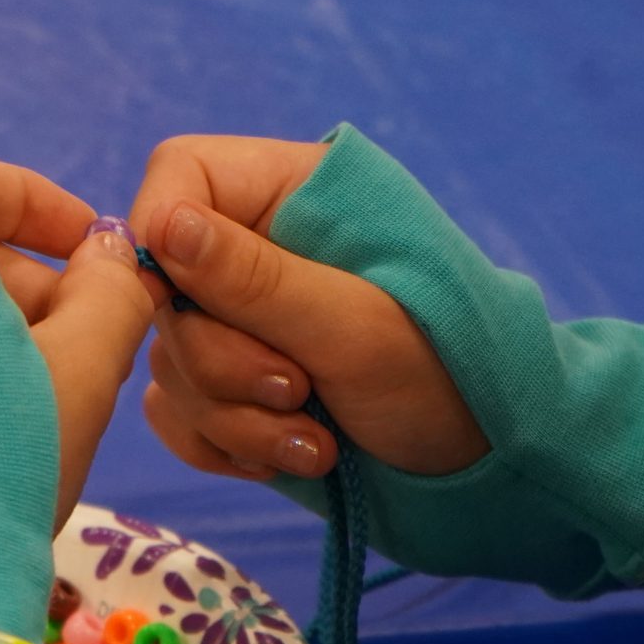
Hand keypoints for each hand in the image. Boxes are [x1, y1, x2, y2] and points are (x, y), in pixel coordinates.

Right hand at [128, 136, 486, 481]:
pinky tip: (294, 457)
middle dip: (224, 362)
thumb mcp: (355, 327)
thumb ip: (257, 279)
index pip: (181, 176)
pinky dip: (227, 445)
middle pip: (166, 287)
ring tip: (319, 441)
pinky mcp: (231, 385)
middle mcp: (256, 248)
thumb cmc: (444, 374)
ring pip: (171, 361)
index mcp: (292, 193)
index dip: (160, 234)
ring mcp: (239, 320)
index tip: (172, 301)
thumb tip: (164, 225)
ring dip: (237, 417)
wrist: (483, 467)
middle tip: (302, 391)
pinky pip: (177, 412)